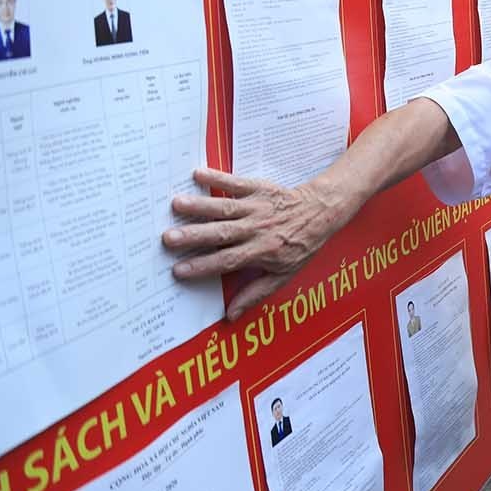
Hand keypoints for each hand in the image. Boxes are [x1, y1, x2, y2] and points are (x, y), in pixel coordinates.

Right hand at [164, 168, 350, 319]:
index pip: (228, 261)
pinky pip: (236, 183)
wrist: (322, 211)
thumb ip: (256, 293)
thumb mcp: (285, 274)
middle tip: (167, 238)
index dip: (203, 267)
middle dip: (194, 236)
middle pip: (221, 233)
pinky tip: (197, 174)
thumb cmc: (302, 245)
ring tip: (176, 204)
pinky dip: (218, 178)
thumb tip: (230, 315)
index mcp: (262, 251)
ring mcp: (257, 207)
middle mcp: (257, 229)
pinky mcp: (259, 189)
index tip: (178, 270)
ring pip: (225, 207)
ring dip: (200, 206)